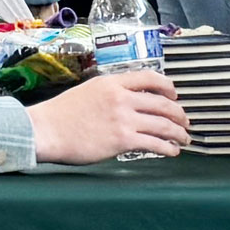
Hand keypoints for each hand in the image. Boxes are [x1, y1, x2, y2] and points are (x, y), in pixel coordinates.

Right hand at [30, 66, 191, 163]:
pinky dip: (168, 148)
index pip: (149, 78)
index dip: (168, 87)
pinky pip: (155, 143)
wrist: (45, 130)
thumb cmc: (59, 115)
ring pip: (164, 124)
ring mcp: (123, 119)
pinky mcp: (123, 140)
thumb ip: (109, 94)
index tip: (174, 95)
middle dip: (179, 114)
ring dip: (178, 133)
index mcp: (111, 83)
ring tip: (183, 138)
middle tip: (184, 121)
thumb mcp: (86, 92)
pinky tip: (171, 151)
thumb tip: (127, 103)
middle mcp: (121, 98)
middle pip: (163, 103)